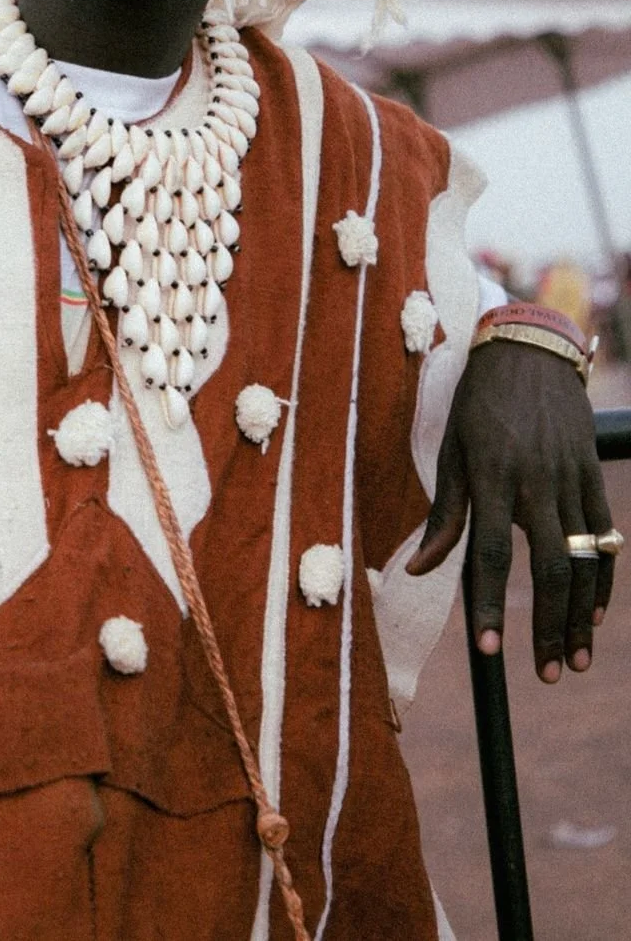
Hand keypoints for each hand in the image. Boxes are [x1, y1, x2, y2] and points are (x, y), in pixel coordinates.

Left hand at [406, 339, 613, 681]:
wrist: (528, 352)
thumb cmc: (479, 405)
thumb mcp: (452, 453)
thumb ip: (444, 516)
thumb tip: (420, 570)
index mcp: (493, 478)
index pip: (494, 555)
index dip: (492, 607)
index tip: (489, 650)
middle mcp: (537, 483)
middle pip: (552, 568)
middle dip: (549, 628)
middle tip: (548, 674)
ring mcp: (571, 480)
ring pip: (585, 560)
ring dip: (581, 616)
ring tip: (575, 660)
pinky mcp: (592, 475)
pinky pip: (606, 536)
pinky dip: (604, 578)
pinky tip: (593, 613)